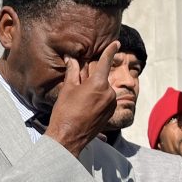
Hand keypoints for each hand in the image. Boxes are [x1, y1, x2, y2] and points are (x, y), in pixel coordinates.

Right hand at [46, 41, 119, 157]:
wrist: (68, 138)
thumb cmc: (65, 112)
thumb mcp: (68, 88)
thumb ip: (73, 71)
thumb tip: (72, 58)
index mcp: (98, 84)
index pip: (106, 62)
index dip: (111, 51)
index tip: (116, 43)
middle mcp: (109, 93)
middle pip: (101, 78)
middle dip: (91, 78)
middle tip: (77, 87)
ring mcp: (111, 104)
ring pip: (103, 90)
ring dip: (94, 90)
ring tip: (79, 100)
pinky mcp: (110, 114)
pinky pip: (105, 100)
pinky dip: (97, 99)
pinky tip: (85, 106)